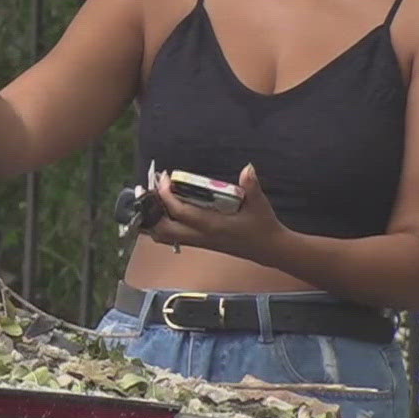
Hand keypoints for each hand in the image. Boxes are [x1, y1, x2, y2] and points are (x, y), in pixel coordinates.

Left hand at [144, 164, 284, 260]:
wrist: (269, 249)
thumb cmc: (263, 226)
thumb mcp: (259, 204)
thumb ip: (251, 186)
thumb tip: (248, 168)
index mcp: (213, 226)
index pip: (182, 213)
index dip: (168, 196)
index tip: (164, 179)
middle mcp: (201, 236)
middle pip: (164, 230)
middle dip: (152, 211)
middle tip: (150, 190)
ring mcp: (199, 242)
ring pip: (165, 237)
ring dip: (153, 221)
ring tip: (151, 200)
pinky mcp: (200, 243)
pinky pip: (173, 237)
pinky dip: (162, 226)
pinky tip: (164, 210)